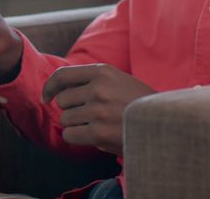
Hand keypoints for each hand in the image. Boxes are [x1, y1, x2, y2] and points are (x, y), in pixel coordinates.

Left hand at [41, 64, 155, 155]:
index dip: (50, 87)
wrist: (163, 124)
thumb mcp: (118, 80)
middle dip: (70, 110)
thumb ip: (91, 80)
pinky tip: (94, 136)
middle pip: (62, 101)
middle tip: (89, 116)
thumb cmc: (138, 104)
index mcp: (103, 72)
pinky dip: (77, 138)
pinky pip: (69, 135)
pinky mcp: (98, 132)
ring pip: (65, 119)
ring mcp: (98, 110)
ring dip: (75, 125)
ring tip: (97, 125)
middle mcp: (98, 88)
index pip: (63, 75)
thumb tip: (57, 89)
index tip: (46, 97)